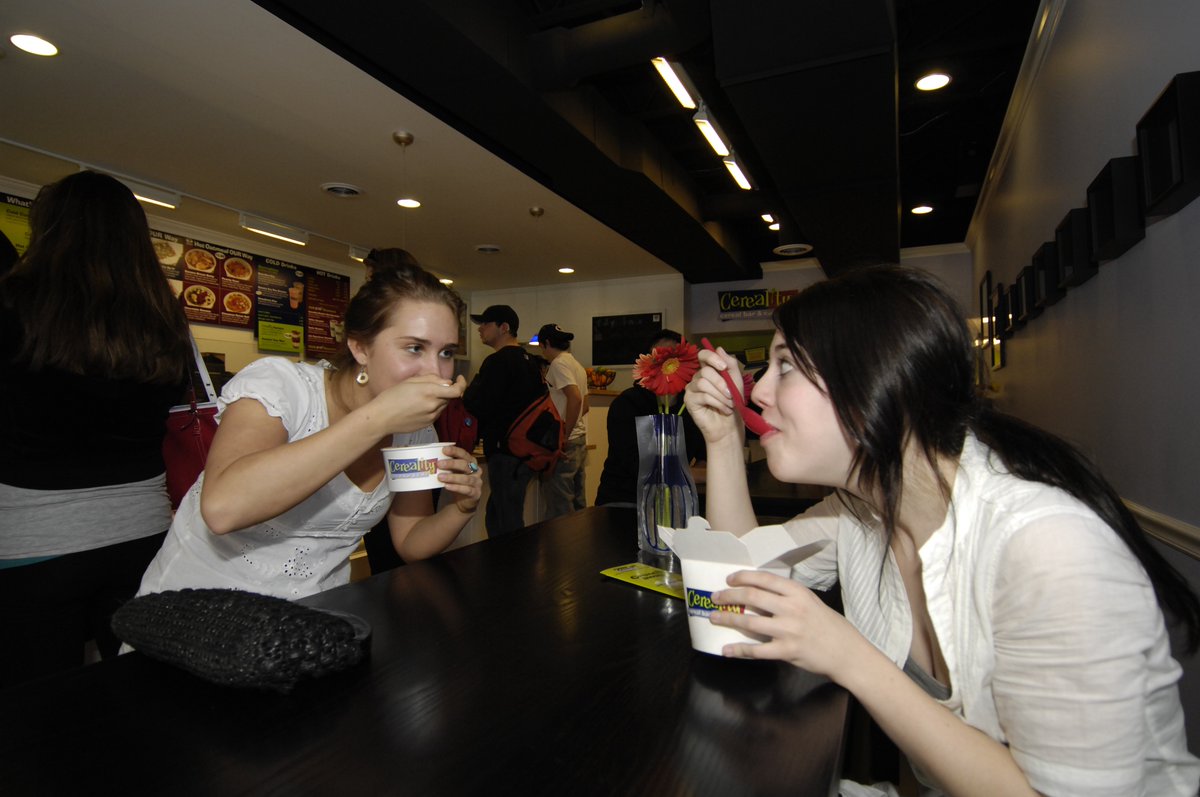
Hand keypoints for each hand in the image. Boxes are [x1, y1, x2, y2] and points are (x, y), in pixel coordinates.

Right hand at [371, 375, 465, 434]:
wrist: (381, 418)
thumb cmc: (392, 397)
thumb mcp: (411, 381)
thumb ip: (432, 379)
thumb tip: (446, 382)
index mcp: (430, 392)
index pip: (457, 390)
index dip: (462, 384)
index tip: (460, 379)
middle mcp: (433, 405)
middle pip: (449, 397)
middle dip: (445, 390)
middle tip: (431, 387)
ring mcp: (431, 416)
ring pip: (443, 405)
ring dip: (439, 399)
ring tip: (420, 397)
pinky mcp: (427, 424)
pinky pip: (436, 413)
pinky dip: (433, 408)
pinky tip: (418, 406)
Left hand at [436, 444, 481, 512]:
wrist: (463, 501)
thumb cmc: (457, 482)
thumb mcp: (453, 472)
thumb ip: (447, 466)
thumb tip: (432, 460)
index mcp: (471, 462)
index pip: (464, 454)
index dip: (455, 451)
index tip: (444, 450)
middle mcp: (476, 471)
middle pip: (465, 465)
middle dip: (452, 463)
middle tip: (439, 464)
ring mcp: (477, 482)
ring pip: (466, 478)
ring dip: (452, 477)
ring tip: (440, 477)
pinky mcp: (476, 493)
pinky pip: (466, 490)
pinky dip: (456, 488)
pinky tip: (447, 486)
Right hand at [683, 347, 745, 446]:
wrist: (729, 427)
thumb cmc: (733, 404)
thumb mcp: (737, 382)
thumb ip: (731, 365)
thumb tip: (719, 348)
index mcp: (709, 371)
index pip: (703, 355)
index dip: (712, 357)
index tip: (723, 367)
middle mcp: (698, 377)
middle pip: (705, 371)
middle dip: (721, 384)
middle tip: (731, 396)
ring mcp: (692, 389)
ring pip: (703, 383)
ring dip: (720, 395)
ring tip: (729, 404)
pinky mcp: (689, 401)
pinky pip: (702, 396)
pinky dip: (717, 403)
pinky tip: (724, 410)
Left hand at [709, 569, 867, 681]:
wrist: (847, 652)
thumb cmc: (828, 625)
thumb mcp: (810, 602)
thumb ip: (787, 597)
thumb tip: (757, 593)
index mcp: (798, 593)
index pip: (764, 579)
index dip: (743, 577)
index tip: (729, 579)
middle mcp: (792, 608)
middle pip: (752, 597)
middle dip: (729, 595)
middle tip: (715, 597)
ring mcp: (788, 630)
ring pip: (749, 621)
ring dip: (728, 619)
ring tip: (714, 617)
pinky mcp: (786, 651)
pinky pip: (756, 650)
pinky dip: (739, 649)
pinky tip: (727, 649)